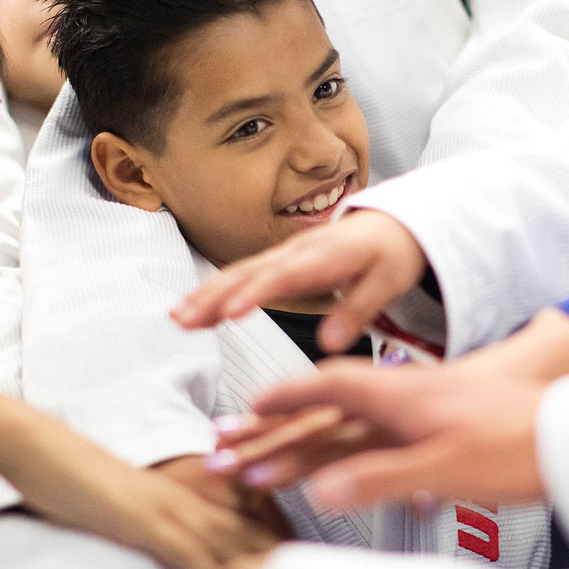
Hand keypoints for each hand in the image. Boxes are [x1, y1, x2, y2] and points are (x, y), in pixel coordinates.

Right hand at [0, 332, 278, 568]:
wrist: (42, 448)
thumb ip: (171, 515)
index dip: (283, 542)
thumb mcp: (141, 496)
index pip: (255, 515)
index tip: (307, 566)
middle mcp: (193, 492)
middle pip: (257, 530)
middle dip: (286, 562)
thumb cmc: (84, 476)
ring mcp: (172, 504)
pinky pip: (189, 552)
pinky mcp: (145, 518)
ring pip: (234, 542)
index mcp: (194, 486)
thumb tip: (190, 541)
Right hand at [172, 210, 426, 352]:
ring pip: (237, 273)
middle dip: (213, 296)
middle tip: (184, 320)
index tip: (229, 313)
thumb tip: (330, 343)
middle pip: (248, 273)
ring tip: (177, 318)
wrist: (390, 226)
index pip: (282, 277)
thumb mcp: (386, 282)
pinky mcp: (277, 263)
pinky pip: (241, 275)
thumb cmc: (389, 253)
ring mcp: (283, 256)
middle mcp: (295, 252)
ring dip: (205, 294)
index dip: (254, 294)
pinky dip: (214, 291)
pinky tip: (193, 309)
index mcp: (323, 257)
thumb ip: (358, 311)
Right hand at [210, 309, 568, 507]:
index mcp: (399, 396)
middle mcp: (404, 399)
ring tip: (267, 462)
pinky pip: (379, 442)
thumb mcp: (446, 466)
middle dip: (275, 432)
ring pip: (350, 429)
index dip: (283, 400)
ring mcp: (421, 414)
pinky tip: (342, 476)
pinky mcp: (439, 430)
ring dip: (306, 445)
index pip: (326, 389)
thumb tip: (320, 489)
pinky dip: (351, 456)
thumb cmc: (517, 439)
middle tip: (232, 447)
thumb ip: (381, 479)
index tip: (247, 412)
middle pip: (325, 413)